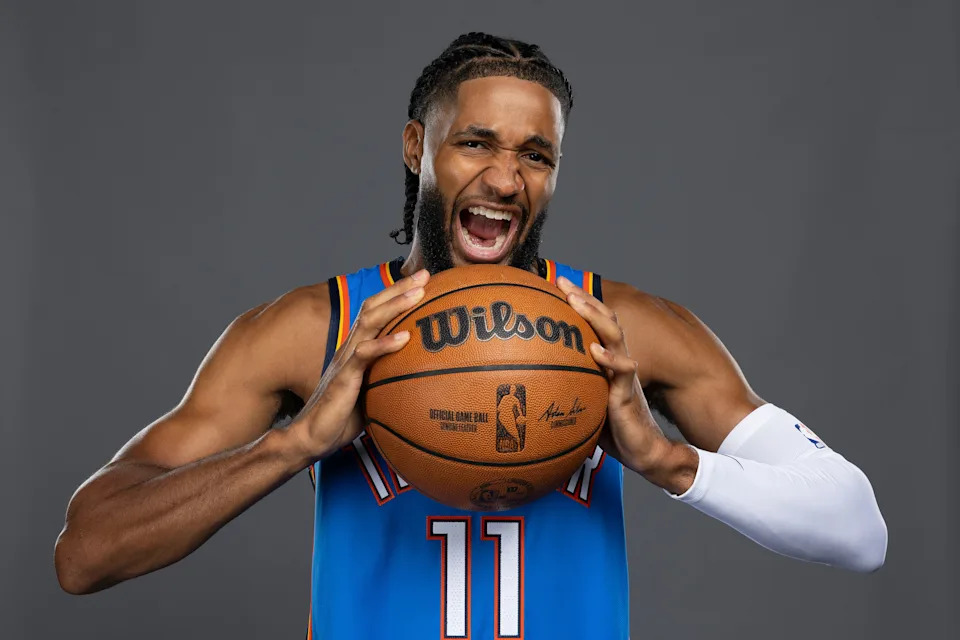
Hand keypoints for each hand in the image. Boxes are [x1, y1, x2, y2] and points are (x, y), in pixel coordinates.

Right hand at [288, 269, 429, 463]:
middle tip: (425, 274)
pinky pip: (364, 356)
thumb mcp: (373, 394)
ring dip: (395, 305)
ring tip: (418, 293)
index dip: (396, 295)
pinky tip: (404, 337)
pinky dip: (385, 344)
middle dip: (399, 288)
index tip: (422, 282)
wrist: (312, 437)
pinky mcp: (344, 378)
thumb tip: (422, 379)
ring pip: (369, 323)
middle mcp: (350, 348)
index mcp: (357, 349)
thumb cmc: (342, 419)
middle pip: (374, 308)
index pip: (377, 313)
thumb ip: (389, 379)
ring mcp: (345, 360)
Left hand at [556, 276, 696, 492]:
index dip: (577, 303)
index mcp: (605, 362)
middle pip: (603, 320)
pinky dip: (609, 359)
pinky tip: (595, 350)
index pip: (592, 324)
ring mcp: (623, 376)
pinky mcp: (628, 394)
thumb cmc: (613, 431)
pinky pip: (622, 371)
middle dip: (584, 298)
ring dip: (595, 317)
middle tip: (562, 282)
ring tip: (577, 302)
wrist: (644, 453)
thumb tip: (525, 388)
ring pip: (614, 337)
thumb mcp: (582, 405)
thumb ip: (563, 391)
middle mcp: (616, 362)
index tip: (554, 284)